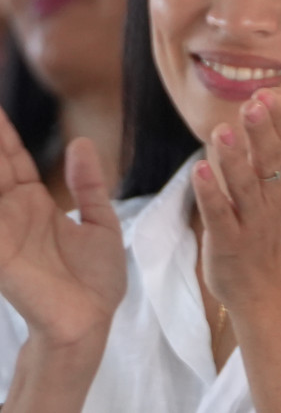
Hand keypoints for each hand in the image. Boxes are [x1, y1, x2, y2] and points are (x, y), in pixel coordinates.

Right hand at [0, 113, 123, 349]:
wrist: (91, 321)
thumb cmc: (94, 279)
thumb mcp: (99, 222)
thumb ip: (89, 184)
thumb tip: (81, 143)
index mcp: (33, 203)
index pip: (10, 157)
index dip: (1, 131)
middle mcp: (11, 212)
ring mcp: (2, 230)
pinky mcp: (0, 252)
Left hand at [192, 90, 280, 314]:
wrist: (267, 289)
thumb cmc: (268, 233)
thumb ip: (272, 154)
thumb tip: (264, 107)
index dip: (280, 119)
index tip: (268, 94)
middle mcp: (275, 200)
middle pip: (271, 161)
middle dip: (262, 131)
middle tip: (253, 104)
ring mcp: (253, 222)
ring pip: (245, 186)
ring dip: (234, 159)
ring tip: (222, 132)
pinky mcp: (228, 242)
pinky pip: (219, 214)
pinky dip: (210, 192)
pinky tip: (199, 170)